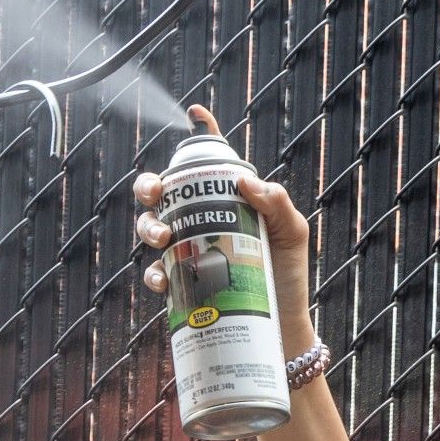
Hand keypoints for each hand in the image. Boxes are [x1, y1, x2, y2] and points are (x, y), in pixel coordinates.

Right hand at [131, 103, 316, 350]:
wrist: (281, 328)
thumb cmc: (287, 276)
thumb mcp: (292, 234)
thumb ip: (277, 202)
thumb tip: (245, 180)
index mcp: (227, 202)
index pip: (211, 162)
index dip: (201, 133)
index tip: (195, 112)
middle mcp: (202, 222)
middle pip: (162, 192)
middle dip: (148, 185)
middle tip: (155, 193)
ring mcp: (188, 252)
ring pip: (150, 227)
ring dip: (147, 226)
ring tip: (163, 236)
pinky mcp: (181, 286)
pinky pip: (155, 273)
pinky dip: (154, 273)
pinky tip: (164, 278)